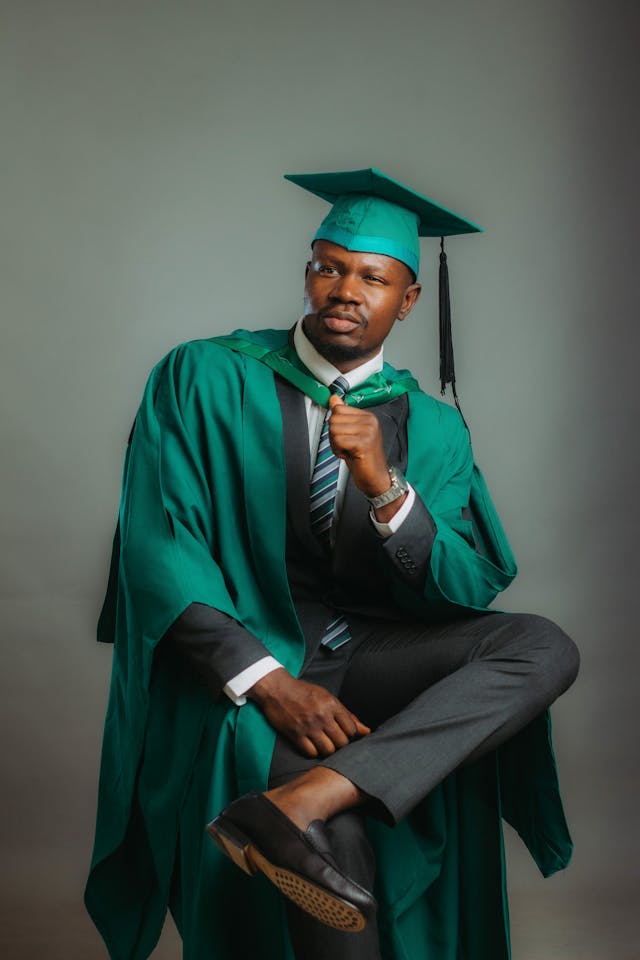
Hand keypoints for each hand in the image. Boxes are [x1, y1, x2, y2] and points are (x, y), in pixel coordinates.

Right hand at [248, 668, 370, 756]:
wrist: (277, 689)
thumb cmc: (304, 692)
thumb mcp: (328, 697)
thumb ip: (347, 715)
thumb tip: (366, 731)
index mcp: (332, 704)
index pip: (351, 730)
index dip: (350, 734)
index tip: (343, 732)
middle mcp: (322, 716)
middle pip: (341, 742)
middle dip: (340, 744)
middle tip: (333, 739)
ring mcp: (308, 726)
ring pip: (328, 750)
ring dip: (328, 749)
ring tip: (324, 743)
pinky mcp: (295, 734)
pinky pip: (311, 752)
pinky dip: (313, 752)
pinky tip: (312, 744)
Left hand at [328, 395, 390, 496]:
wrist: (375, 478)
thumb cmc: (363, 458)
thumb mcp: (351, 433)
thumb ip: (342, 415)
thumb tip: (333, 398)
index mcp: (367, 416)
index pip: (338, 409)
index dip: (336, 425)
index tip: (346, 436)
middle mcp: (370, 421)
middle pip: (334, 419)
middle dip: (334, 435)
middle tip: (346, 446)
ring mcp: (368, 431)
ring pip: (334, 430)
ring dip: (335, 444)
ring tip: (348, 451)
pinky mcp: (364, 443)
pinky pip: (338, 441)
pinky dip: (338, 451)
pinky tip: (349, 455)